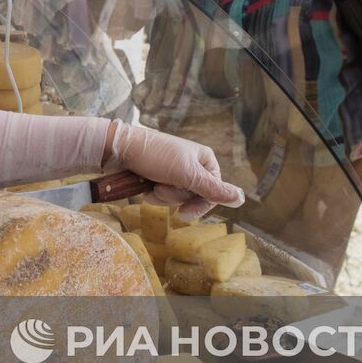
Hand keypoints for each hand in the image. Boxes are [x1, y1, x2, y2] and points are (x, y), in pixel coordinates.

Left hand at [106, 122, 245, 220]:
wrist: (119, 148)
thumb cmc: (155, 156)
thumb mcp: (187, 174)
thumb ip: (214, 189)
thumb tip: (242, 199)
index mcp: (205, 160)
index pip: (214, 193)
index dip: (199, 205)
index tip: (183, 214)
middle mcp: (193, 164)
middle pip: (194, 196)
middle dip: (175, 197)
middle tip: (161, 186)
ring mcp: (175, 171)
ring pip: (177, 198)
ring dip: (162, 196)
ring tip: (151, 184)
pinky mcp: (159, 176)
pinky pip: (163, 195)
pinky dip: (153, 194)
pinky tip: (144, 187)